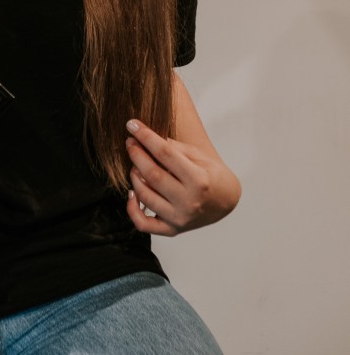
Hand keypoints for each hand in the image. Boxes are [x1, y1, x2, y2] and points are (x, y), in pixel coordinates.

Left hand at [125, 120, 239, 236]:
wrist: (225, 200)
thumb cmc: (210, 173)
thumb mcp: (197, 155)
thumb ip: (173, 148)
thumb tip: (145, 137)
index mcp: (198, 180)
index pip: (165, 153)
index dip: (145, 136)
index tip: (132, 124)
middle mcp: (189, 201)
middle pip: (153, 175)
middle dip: (137, 154)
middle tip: (130, 142)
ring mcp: (180, 218)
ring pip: (145, 196)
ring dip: (134, 176)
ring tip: (134, 164)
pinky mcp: (172, 230)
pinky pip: (144, 224)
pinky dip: (132, 209)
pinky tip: (132, 193)